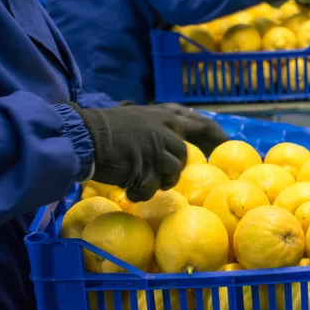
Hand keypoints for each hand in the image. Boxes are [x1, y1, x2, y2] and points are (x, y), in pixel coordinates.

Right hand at [72, 103, 227, 201]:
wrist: (84, 136)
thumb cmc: (106, 128)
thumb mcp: (138, 117)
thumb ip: (158, 124)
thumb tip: (178, 130)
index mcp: (166, 117)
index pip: (200, 126)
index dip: (215, 137)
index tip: (225, 146)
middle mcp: (165, 130)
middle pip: (183, 157)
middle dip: (172, 171)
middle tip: (158, 177)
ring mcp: (156, 148)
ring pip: (171, 173)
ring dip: (156, 183)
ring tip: (140, 183)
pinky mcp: (145, 167)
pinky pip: (151, 187)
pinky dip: (140, 193)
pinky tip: (129, 190)